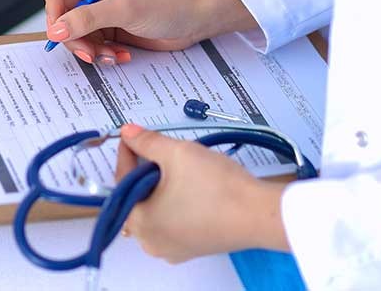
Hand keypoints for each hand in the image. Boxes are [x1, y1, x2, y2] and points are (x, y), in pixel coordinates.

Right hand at [36, 0, 245, 63]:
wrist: (193, 20)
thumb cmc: (166, 3)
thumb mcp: (124, 10)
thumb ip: (87, 19)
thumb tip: (56, 29)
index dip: (50, 1)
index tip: (61, 25)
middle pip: (59, 10)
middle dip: (73, 34)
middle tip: (89, 51)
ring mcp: (97, 4)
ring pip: (72, 29)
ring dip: (89, 47)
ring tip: (110, 55)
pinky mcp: (105, 22)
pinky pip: (88, 40)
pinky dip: (100, 51)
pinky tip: (119, 54)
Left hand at [116, 124, 289, 261]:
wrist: (258, 213)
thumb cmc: (217, 188)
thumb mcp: (177, 153)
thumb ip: (148, 142)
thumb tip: (128, 132)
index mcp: (140, 222)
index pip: (122, 181)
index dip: (128, 153)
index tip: (133, 136)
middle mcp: (151, 242)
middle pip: (137, 196)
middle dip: (145, 170)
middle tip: (157, 149)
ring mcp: (173, 248)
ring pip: (156, 208)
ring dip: (161, 185)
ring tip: (178, 166)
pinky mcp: (193, 247)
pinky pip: (174, 220)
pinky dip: (176, 201)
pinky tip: (192, 185)